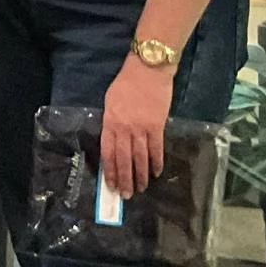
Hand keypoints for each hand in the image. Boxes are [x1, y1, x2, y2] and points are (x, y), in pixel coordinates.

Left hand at [99, 54, 172, 195]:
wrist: (147, 71)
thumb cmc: (126, 85)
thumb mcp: (110, 103)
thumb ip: (111, 123)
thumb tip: (113, 143)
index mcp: (109, 123)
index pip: (108, 153)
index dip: (109, 171)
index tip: (110, 185)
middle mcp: (123, 129)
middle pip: (123, 159)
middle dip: (124, 179)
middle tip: (125, 195)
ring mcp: (141, 129)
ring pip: (140, 158)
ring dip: (140, 175)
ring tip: (140, 189)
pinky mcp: (157, 127)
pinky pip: (156, 149)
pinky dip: (156, 162)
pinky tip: (155, 173)